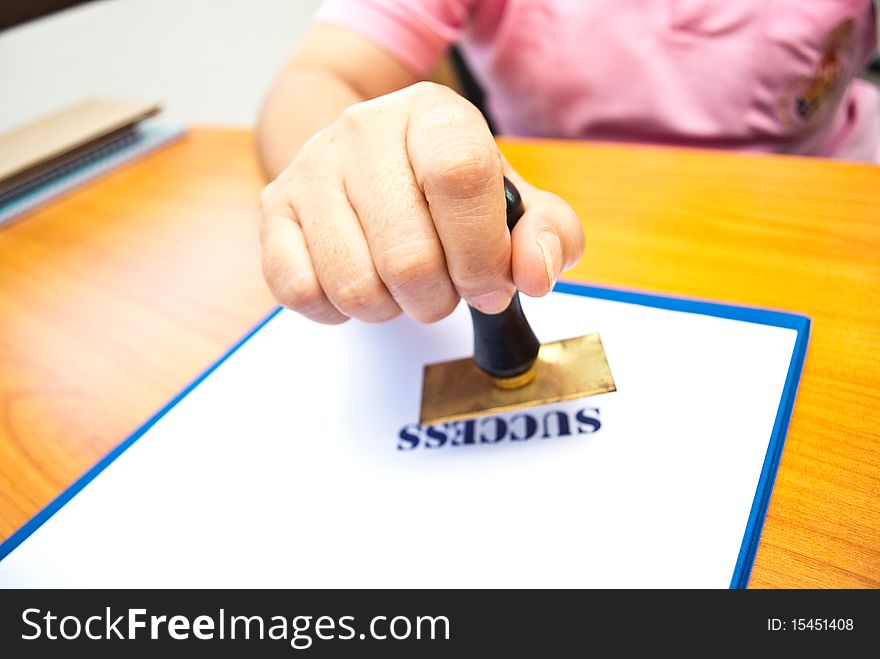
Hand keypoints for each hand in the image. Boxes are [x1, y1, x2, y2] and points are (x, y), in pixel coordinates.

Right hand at [259, 81, 583, 323]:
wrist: (363, 156)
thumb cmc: (444, 186)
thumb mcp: (510, 198)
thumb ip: (547, 234)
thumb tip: (535, 273)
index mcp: (432, 115)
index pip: (459, 178)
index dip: (481, 251)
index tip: (490, 283)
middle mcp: (363, 131)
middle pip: (408, 256)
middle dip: (439, 298)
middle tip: (446, 286)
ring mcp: (310, 170)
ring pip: (355, 287)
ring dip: (391, 309)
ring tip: (402, 284)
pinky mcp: (274, 210)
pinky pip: (301, 291)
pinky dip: (338, 310)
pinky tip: (360, 281)